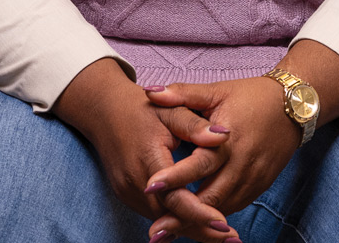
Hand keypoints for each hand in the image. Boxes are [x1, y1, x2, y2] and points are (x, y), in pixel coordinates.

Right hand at [53, 60, 238, 240]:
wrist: (105, 111)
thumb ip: (196, 125)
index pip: (175, 197)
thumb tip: (224, 136)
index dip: (200, 213)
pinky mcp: (127, 194)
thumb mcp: (171, 109)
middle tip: (233, 241)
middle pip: (170, 217)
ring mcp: (128, 192)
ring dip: (191, 230)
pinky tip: (199, 226)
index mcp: (148, 160)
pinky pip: (154, 214)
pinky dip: (176, 221)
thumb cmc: (143, 108)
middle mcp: (134, 183)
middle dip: (201, 230)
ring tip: (223, 238)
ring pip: (162, 220)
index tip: (224, 225)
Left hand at [142, 77, 300, 240]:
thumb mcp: (217, 91)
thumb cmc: (251, 96)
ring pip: (223, 207)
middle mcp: (242, 163)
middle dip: (182, 215)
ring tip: (170, 234)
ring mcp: (253, 177)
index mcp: (228, 139)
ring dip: (197, 222)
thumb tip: (149, 92)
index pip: (198, 163)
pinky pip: (235, 206)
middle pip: (210, 197)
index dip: (175, 177)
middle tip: (155, 231)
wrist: (294, 106)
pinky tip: (196, 224)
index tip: (149, 187)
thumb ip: (182, 94)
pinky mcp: (260, 185)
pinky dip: (215, 215)